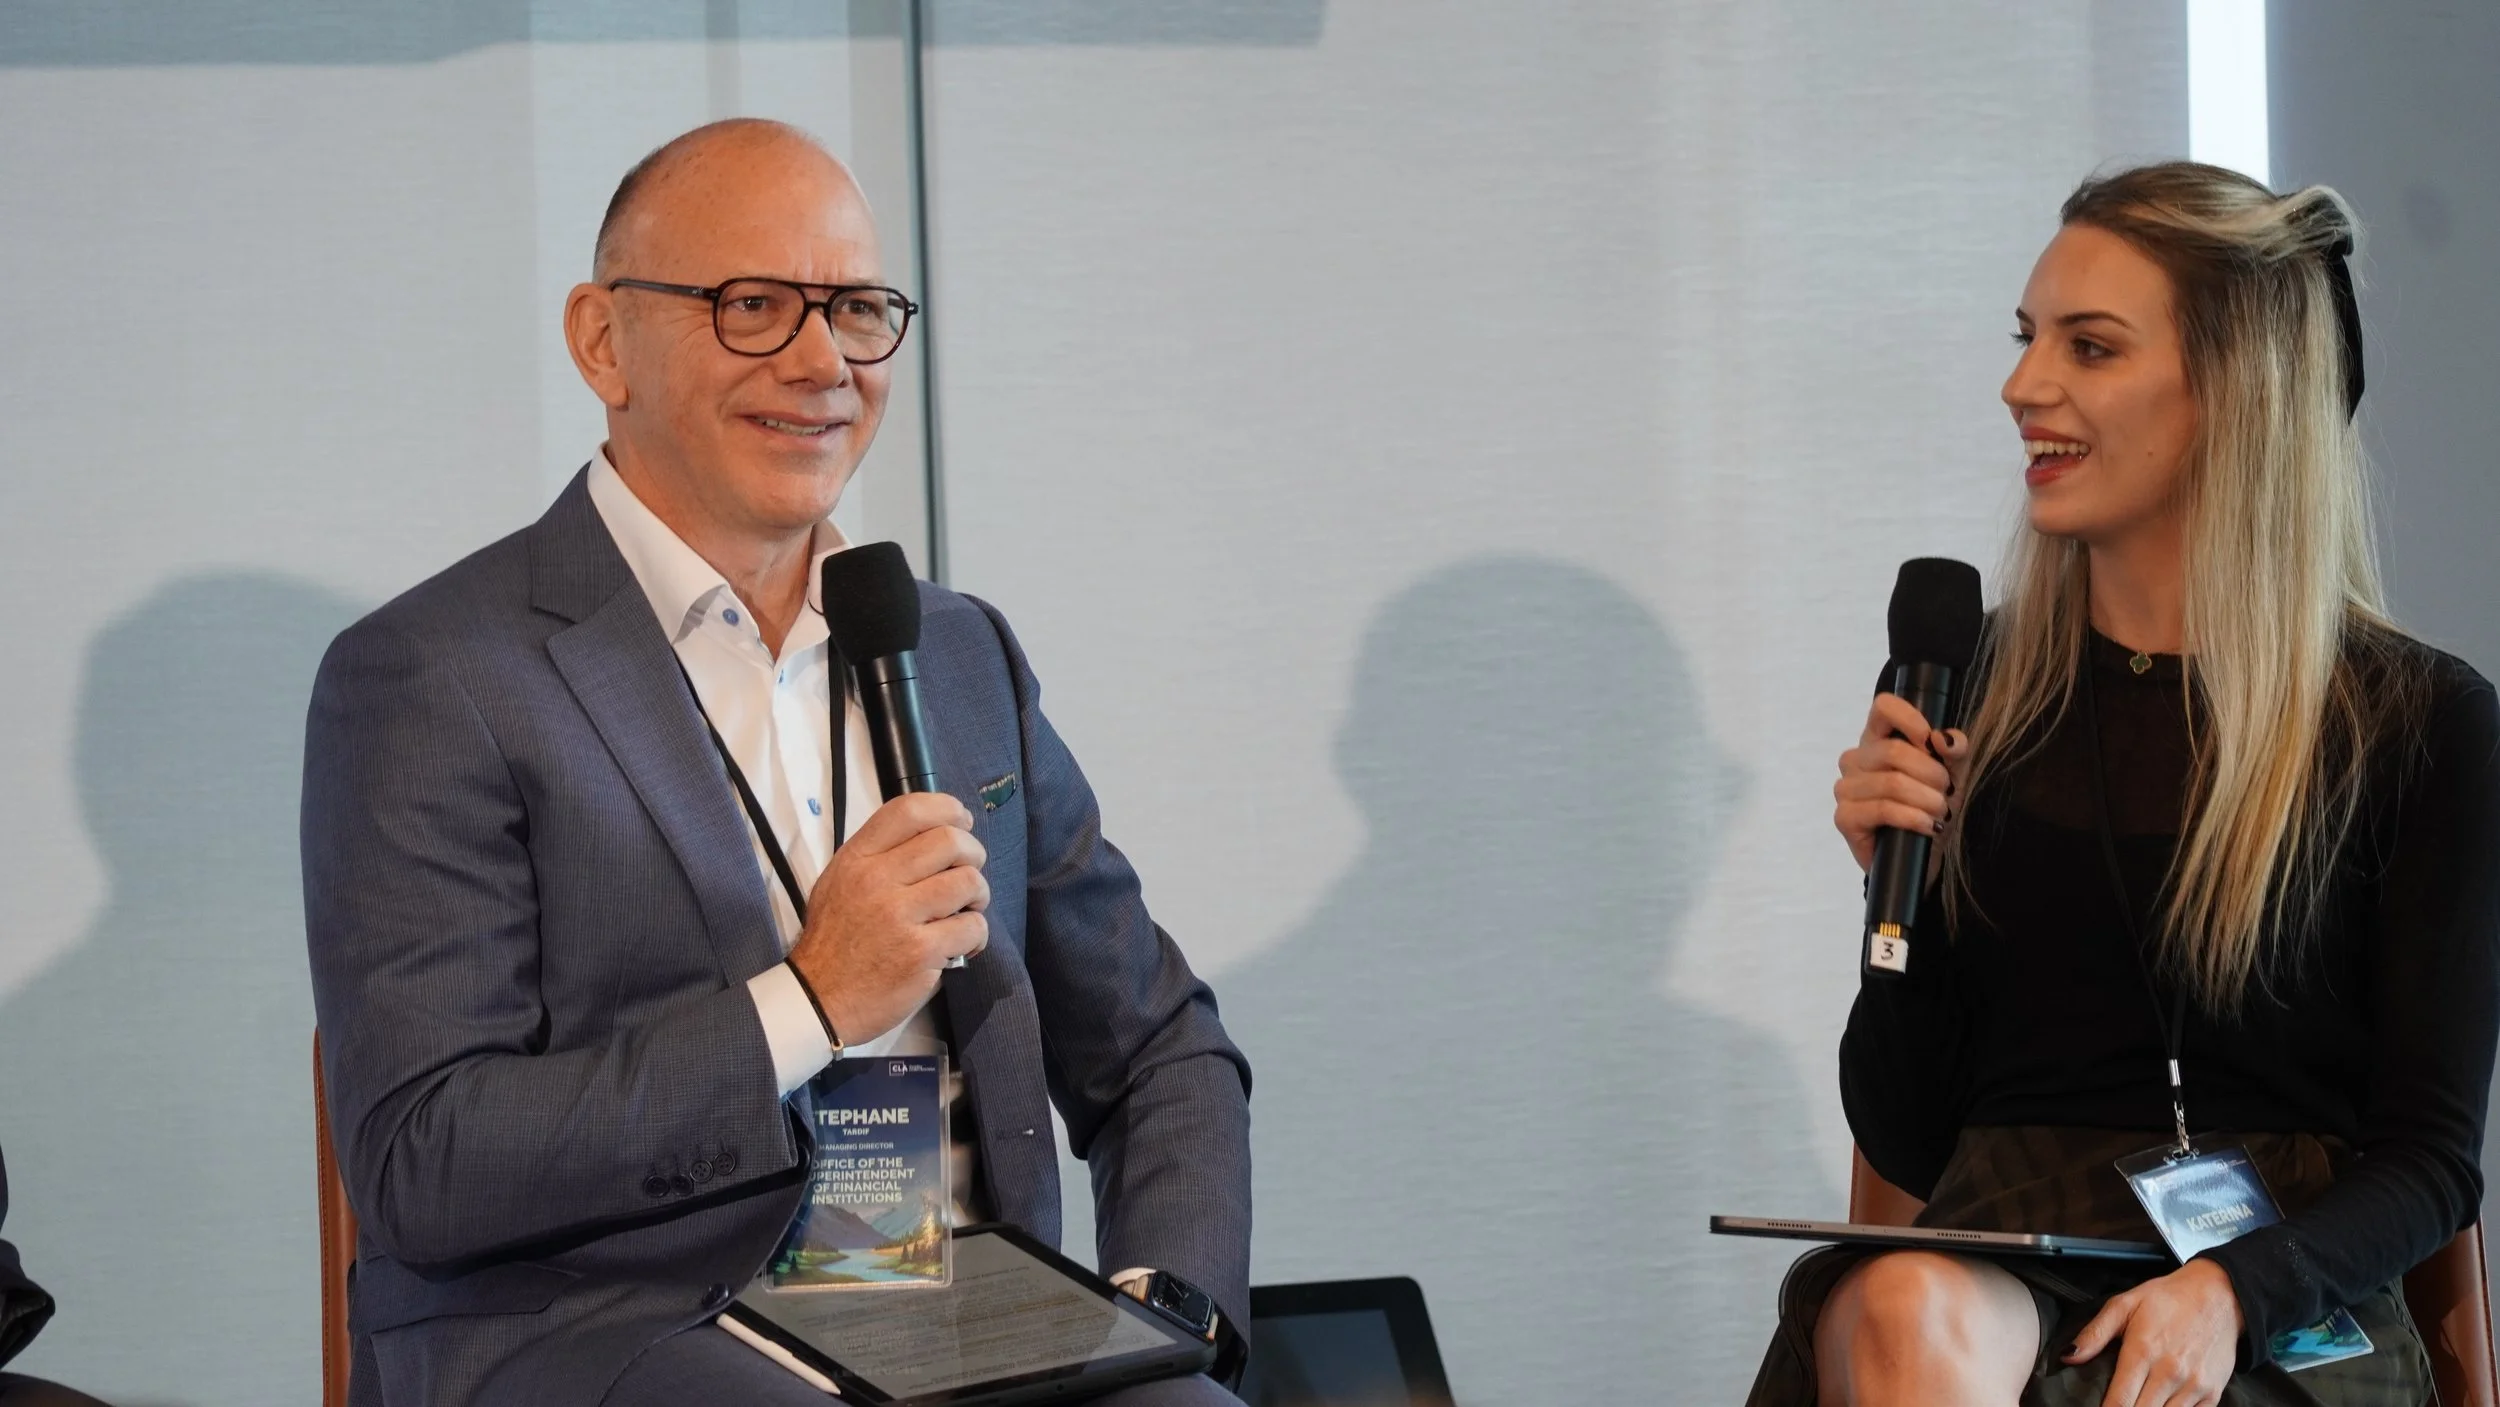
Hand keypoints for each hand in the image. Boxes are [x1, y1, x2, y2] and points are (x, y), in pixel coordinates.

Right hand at [788, 791, 987, 1046]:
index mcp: (857, 859)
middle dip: (973, 854)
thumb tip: (934, 834)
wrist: (819, 999)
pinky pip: (972, 926)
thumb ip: (879, 855)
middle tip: (968, 874)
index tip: (961, 822)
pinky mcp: (920, 952)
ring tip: (966, 910)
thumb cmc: (834, 941)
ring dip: (978, 895)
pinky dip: (976, 934)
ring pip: (968, 881)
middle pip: (950, 841)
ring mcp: (899, 916)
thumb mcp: (839, 882)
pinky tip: (962, 944)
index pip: (909, 810)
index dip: (947, 809)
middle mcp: (877, 880)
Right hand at [1833, 693, 1967, 873]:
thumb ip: (1953, 748)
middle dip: (1931, 774)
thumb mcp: (1953, 772)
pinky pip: (1882, 809)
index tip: (1933, 744)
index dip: (1911, 720)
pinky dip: (1913, 818)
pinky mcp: (1845, 817)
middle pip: (1893, 751)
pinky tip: (1929, 826)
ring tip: (1941, 812)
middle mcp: (1855, 759)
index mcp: (1877, 739)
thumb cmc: (1932, 806)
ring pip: (1891, 782)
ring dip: (1927, 799)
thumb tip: (1944, 739)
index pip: (1883, 707)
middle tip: (1947, 792)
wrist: (1924, 854)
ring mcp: (1846, 788)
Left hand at [2063, 1259, 2242, 1406]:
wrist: (2219, 1295)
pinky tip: (2161, 1406)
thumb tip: (2068, 1356)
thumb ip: (2094, 1333)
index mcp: (2143, 1351)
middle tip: (2116, 1406)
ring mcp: (2194, 1386)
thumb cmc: (2169, 1299)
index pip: (2119, 1401)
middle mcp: (2170, 1373)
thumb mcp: (2124, 1304)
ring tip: (2135, 1404)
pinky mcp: (2213, 1393)